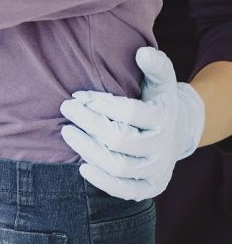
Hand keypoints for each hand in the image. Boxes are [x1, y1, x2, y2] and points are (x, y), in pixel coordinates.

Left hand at [59, 46, 204, 200]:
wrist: (177, 132)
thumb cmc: (157, 101)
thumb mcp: (160, 80)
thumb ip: (155, 64)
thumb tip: (143, 52)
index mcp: (165, 118)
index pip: (129, 112)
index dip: (101, 103)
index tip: (80, 95)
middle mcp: (164, 147)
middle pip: (119, 139)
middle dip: (88, 123)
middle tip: (66, 108)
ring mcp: (158, 170)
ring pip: (119, 166)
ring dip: (87, 150)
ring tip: (67, 132)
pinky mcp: (150, 188)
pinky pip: (125, 191)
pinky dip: (102, 181)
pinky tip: (82, 166)